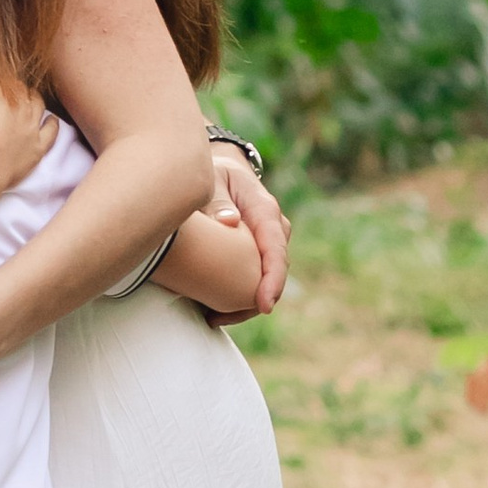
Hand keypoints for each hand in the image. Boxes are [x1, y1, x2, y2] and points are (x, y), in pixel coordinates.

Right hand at [0, 70, 56, 196]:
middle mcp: (21, 101)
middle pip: (18, 87)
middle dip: (7, 89)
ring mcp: (33, 123)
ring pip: (38, 102)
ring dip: (30, 100)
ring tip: (21, 105)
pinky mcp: (39, 144)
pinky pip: (52, 129)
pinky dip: (51, 122)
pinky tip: (48, 120)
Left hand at [213, 147, 290, 315]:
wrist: (222, 169)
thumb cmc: (215, 174)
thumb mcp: (212, 180)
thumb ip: (218, 200)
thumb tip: (229, 222)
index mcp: (264, 210)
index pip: (275, 248)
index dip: (273, 279)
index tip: (264, 304)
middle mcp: (273, 229)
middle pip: (271, 272)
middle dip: (251, 301)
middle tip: (218, 318)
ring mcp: (267, 242)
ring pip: (262, 279)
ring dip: (242, 302)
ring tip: (212, 317)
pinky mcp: (257, 252)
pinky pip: (252, 277)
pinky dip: (237, 294)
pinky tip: (213, 308)